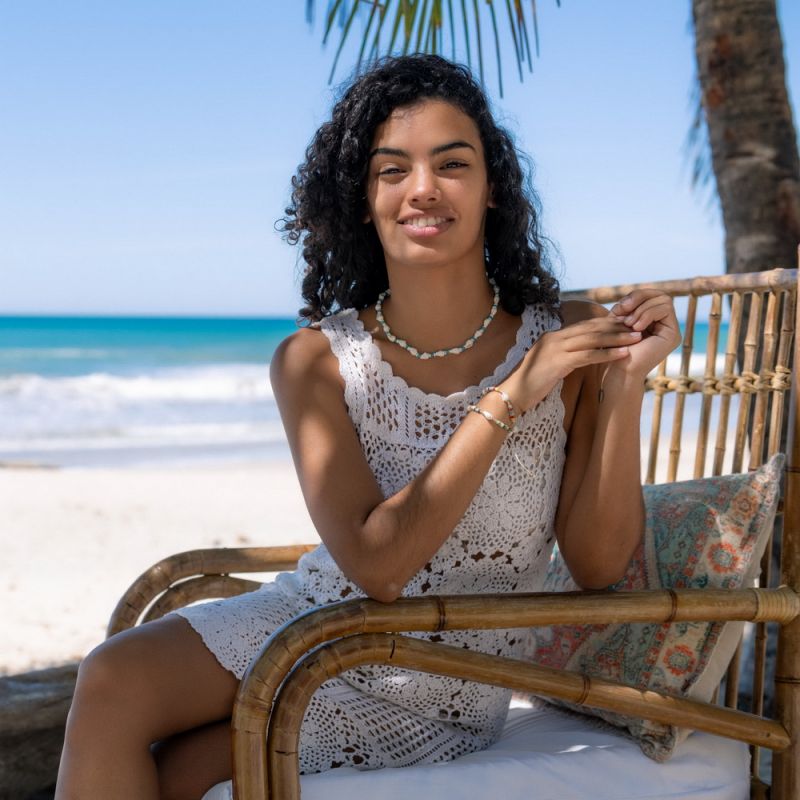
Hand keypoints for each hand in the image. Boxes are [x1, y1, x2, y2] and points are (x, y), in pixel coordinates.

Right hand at [502, 316, 645, 411]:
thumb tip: (580, 356)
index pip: (584, 326)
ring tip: (637, 338)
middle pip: (591, 328)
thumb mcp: (549, 365)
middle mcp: (554, 338)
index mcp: (552, 337)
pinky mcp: (558, 362)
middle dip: (616, 327)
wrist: (513, 394)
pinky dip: (607, 354)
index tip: (625, 325)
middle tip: (638, 326)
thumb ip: (563, 356)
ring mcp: (556, 348)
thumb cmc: (530, 385)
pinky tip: (623, 355)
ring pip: (593, 339)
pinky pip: (588, 355)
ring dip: (617, 338)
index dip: (606, 324)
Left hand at [607, 290, 681, 377]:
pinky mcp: (674, 335)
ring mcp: (671, 329)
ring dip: (642, 308)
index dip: (634, 296)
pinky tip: (636, 328)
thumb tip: (631, 297)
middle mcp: (664, 324)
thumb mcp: (617, 322)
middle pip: (659, 294)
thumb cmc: (614, 348)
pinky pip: (666, 309)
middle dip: (639, 298)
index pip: (650, 295)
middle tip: (624, 310)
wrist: (618, 370)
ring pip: (664, 299)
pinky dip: (648, 314)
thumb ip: (626, 307)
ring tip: (629, 324)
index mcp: (652, 320)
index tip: (619, 308)